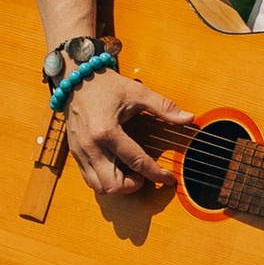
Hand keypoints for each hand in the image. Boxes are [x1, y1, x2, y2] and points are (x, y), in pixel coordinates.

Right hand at [63, 64, 195, 199]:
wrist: (76, 78)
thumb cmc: (105, 85)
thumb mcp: (137, 92)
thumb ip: (164, 107)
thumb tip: (188, 118)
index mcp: (107, 131)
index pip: (137, 162)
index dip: (156, 174)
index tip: (168, 178)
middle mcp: (91, 146)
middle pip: (113, 184)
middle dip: (132, 185)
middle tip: (143, 175)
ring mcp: (81, 151)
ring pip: (99, 186)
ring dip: (118, 186)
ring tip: (130, 172)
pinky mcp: (75, 153)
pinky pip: (89, 179)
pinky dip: (105, 180)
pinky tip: (116, 168)